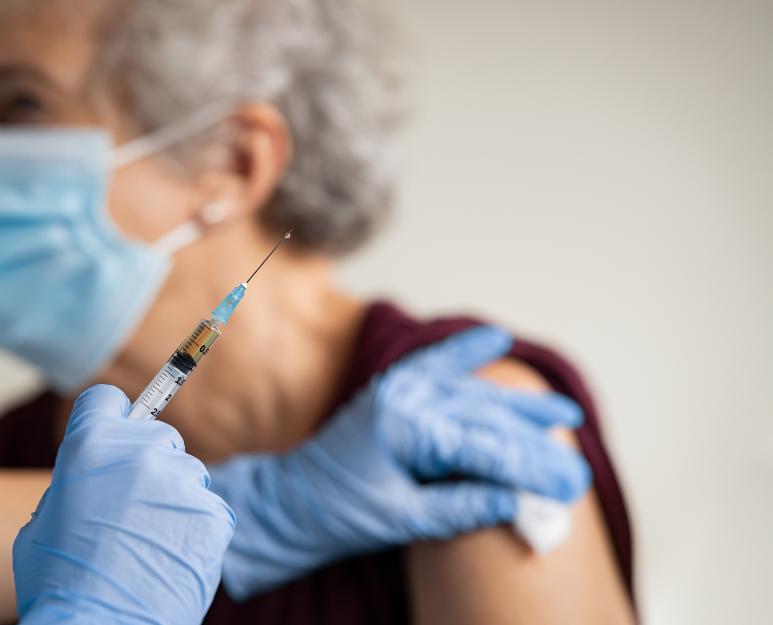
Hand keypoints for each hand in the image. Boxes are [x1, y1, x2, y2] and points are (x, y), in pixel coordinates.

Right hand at [13, 385, 234, 624]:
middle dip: (148, 464)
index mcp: (88, 447)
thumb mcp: (43, 521)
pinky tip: (171, 555)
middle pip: (158, 436)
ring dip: (174, 498)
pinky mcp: (212, 513)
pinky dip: (195, 528)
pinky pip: (208, 508)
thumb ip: (74, 484)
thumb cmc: (60, 583)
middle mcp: (139, 453)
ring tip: (149, 542)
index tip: (115, 432)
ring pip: (186, 473)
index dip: (109, 418)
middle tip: (130, 507)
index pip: (106, 400)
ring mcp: (180, 481)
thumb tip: (94, 477)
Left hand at [208, 326, 590, 600]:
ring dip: (517, 406)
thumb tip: (519, 503)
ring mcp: (399, 388)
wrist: (289, 501)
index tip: (571, 484)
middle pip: (488, 417)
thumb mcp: (403, 520)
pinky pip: (436, 365)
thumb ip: (462, 507)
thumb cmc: (338, 513)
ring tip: (563, 414)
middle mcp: (407, 397)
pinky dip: (466, 353)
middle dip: (535, 444)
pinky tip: (495, 339)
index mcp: (408, 427)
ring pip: (472, 393)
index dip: (532, 467)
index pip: (487, 447)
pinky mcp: (394, 389)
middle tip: (577, 468)